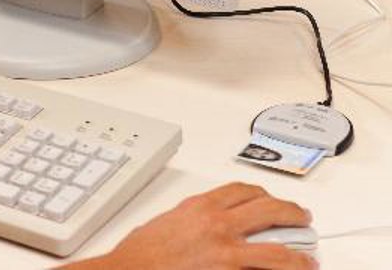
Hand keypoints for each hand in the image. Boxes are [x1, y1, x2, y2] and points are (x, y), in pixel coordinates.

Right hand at [63, 183, 315, 269]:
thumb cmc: (140, 253)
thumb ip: (191, 219)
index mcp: (199, 207)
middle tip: (302, 218)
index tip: (269, 199)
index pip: (242, 191)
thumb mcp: (166, 222)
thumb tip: (205, 224)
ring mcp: (227, 253)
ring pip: (279, 249)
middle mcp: (218, 225)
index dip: (263, 194)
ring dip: (299, 254)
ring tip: (308, 258)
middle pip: (268, 210)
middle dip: (292, 213)